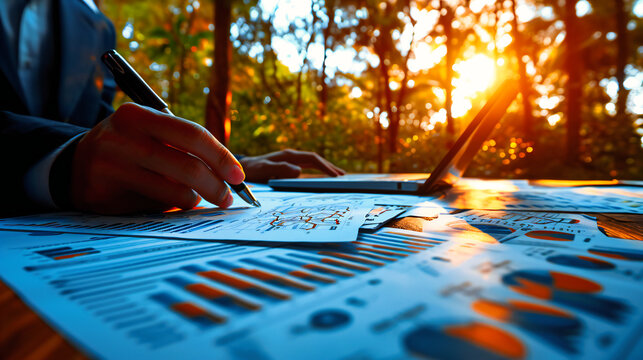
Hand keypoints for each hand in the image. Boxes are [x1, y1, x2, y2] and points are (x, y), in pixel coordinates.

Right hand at [70, 103, 244, 213]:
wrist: (75, 165)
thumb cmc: (129, 147)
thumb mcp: (149, 132)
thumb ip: (183, 145)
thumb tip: (230, 173)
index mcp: (138, 115)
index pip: (193, 135)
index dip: (221, 157)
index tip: (238, 176)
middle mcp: (122, 138)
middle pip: (187, 167)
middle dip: (215, 186)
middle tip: (227, 198)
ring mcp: (111, 167)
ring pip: (173, 192)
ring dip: (192, 199)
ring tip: (193, 198)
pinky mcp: (104, 195)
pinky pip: (154, 207)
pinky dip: (168, 208)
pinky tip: (164, 202)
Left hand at [239, 149, 345, 182]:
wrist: (242, 168)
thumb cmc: (252, 170)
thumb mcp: (264, 170)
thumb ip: (280, 169)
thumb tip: (299, 172)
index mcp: (288, 156)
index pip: (312, 159)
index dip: (325, 166)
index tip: (335, 175)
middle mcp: (291, 156)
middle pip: (315, 159)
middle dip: (329, 166)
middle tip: (343, 176)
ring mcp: (290, 160)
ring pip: (312, 162)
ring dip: (325, 168)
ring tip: (338, 175)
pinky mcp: (288, 165)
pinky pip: (307, 167)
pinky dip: (317, 171)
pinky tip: (322, 177)